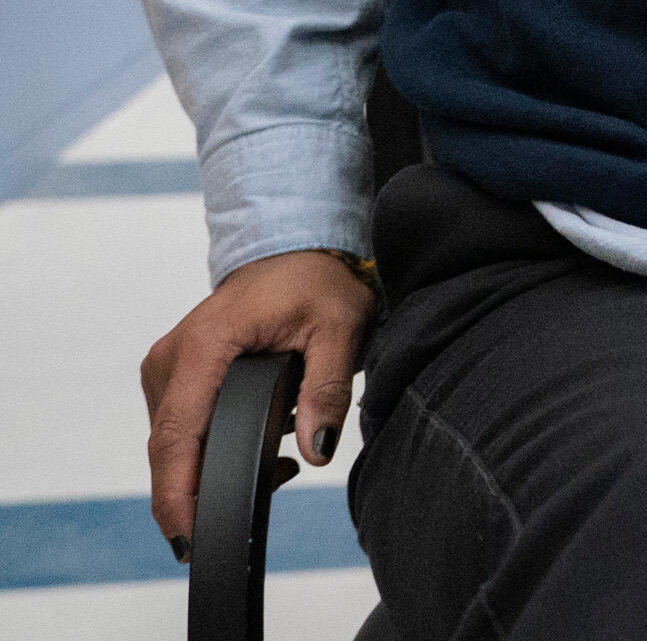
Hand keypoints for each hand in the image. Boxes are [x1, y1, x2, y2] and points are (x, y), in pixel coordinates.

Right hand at [142, 249, 373, 555]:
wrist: (292, 251)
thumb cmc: (316, 282)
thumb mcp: (340, 328)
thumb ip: (327, 388)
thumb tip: (318, 449)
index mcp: (205, 345)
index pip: (178, 434)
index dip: (177, 492)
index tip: (187, 534)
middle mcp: (171, 359)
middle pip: (171, 447)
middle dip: (205, 489)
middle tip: (255, 503)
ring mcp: (167, 369)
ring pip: (176, 443)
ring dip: (215, 466)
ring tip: (277, 465)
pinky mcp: (174, 377)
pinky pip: (183, 427)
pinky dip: (214, 447)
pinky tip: (262, 446)